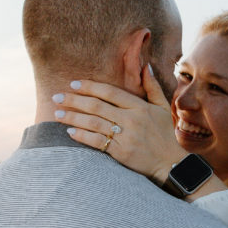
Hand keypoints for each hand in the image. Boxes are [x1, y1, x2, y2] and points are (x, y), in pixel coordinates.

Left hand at [52, 66, 184, 183]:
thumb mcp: (162, 107)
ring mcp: (126, 136)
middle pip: (97, 106)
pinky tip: (69, 131)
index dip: (90, 87)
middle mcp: (131, 120)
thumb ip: (152, 86)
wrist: (171, 163)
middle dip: (74, 100)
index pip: (110, 92)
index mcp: (139, 106)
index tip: (73, 83)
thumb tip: (145, 65)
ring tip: (56, 113)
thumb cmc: (165, 134)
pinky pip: (97, 142)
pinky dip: (82, 136)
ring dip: (72, 117)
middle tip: (56, 96)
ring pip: (93, 123)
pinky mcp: (121, 152)